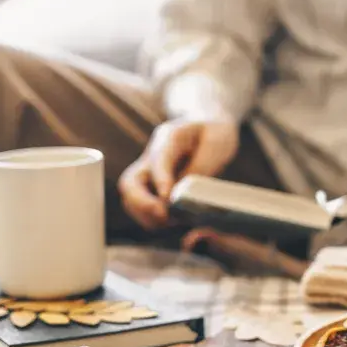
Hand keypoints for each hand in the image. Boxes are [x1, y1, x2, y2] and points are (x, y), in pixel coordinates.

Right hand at [118, 119, 239, 230]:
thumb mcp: (217, 141)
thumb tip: (184, 193)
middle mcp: (152, 155)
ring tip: (172, 222)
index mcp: (169, 137)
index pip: (158, 160)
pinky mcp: (151, 186)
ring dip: (146, 215)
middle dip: (142, 204)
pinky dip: (152, 219)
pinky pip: (141, 207)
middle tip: (165, 216)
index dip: (161, 181)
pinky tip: (173, 221)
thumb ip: (202, 165)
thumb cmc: (214, 131)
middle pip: (129, 182)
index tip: (169, 200)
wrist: (208, 124)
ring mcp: (148, 172)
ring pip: (131, 199)